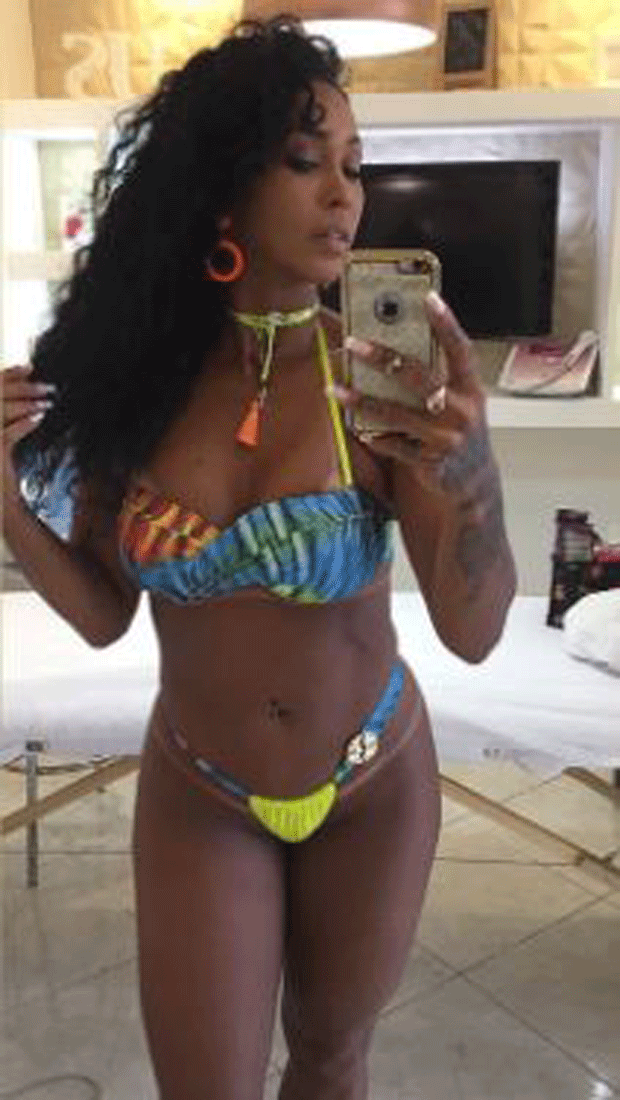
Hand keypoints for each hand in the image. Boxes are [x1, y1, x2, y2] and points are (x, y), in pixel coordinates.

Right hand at [1, 364, 55, 497]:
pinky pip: (6, 435)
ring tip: (48, 404)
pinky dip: (24, 424)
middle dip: (23, 388)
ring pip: (0, 412)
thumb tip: (32, 388)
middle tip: (49, 387)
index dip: (9, 375)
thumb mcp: (4, 435)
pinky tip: (39, 420)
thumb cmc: (3, 467)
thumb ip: (9, 413)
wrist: (0, 501)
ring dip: (27, 404)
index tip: (31, 368)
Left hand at [333, 293, 493, 495]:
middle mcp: (462, 410)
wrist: (474, 481)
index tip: (428, 298)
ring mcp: (447, 438)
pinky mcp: (432, 462)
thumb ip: (437, 379)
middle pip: (418, 377)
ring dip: (362, 400)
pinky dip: (375, 437)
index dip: (446, 324)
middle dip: (382, 358)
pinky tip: (358, 428)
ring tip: (335, 389)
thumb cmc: (458, 430)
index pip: (460, 349)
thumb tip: (395, 349)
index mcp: (471, 388)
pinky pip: (395, 446)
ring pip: (396, 414)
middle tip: (352, 343)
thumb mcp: (459, 402)